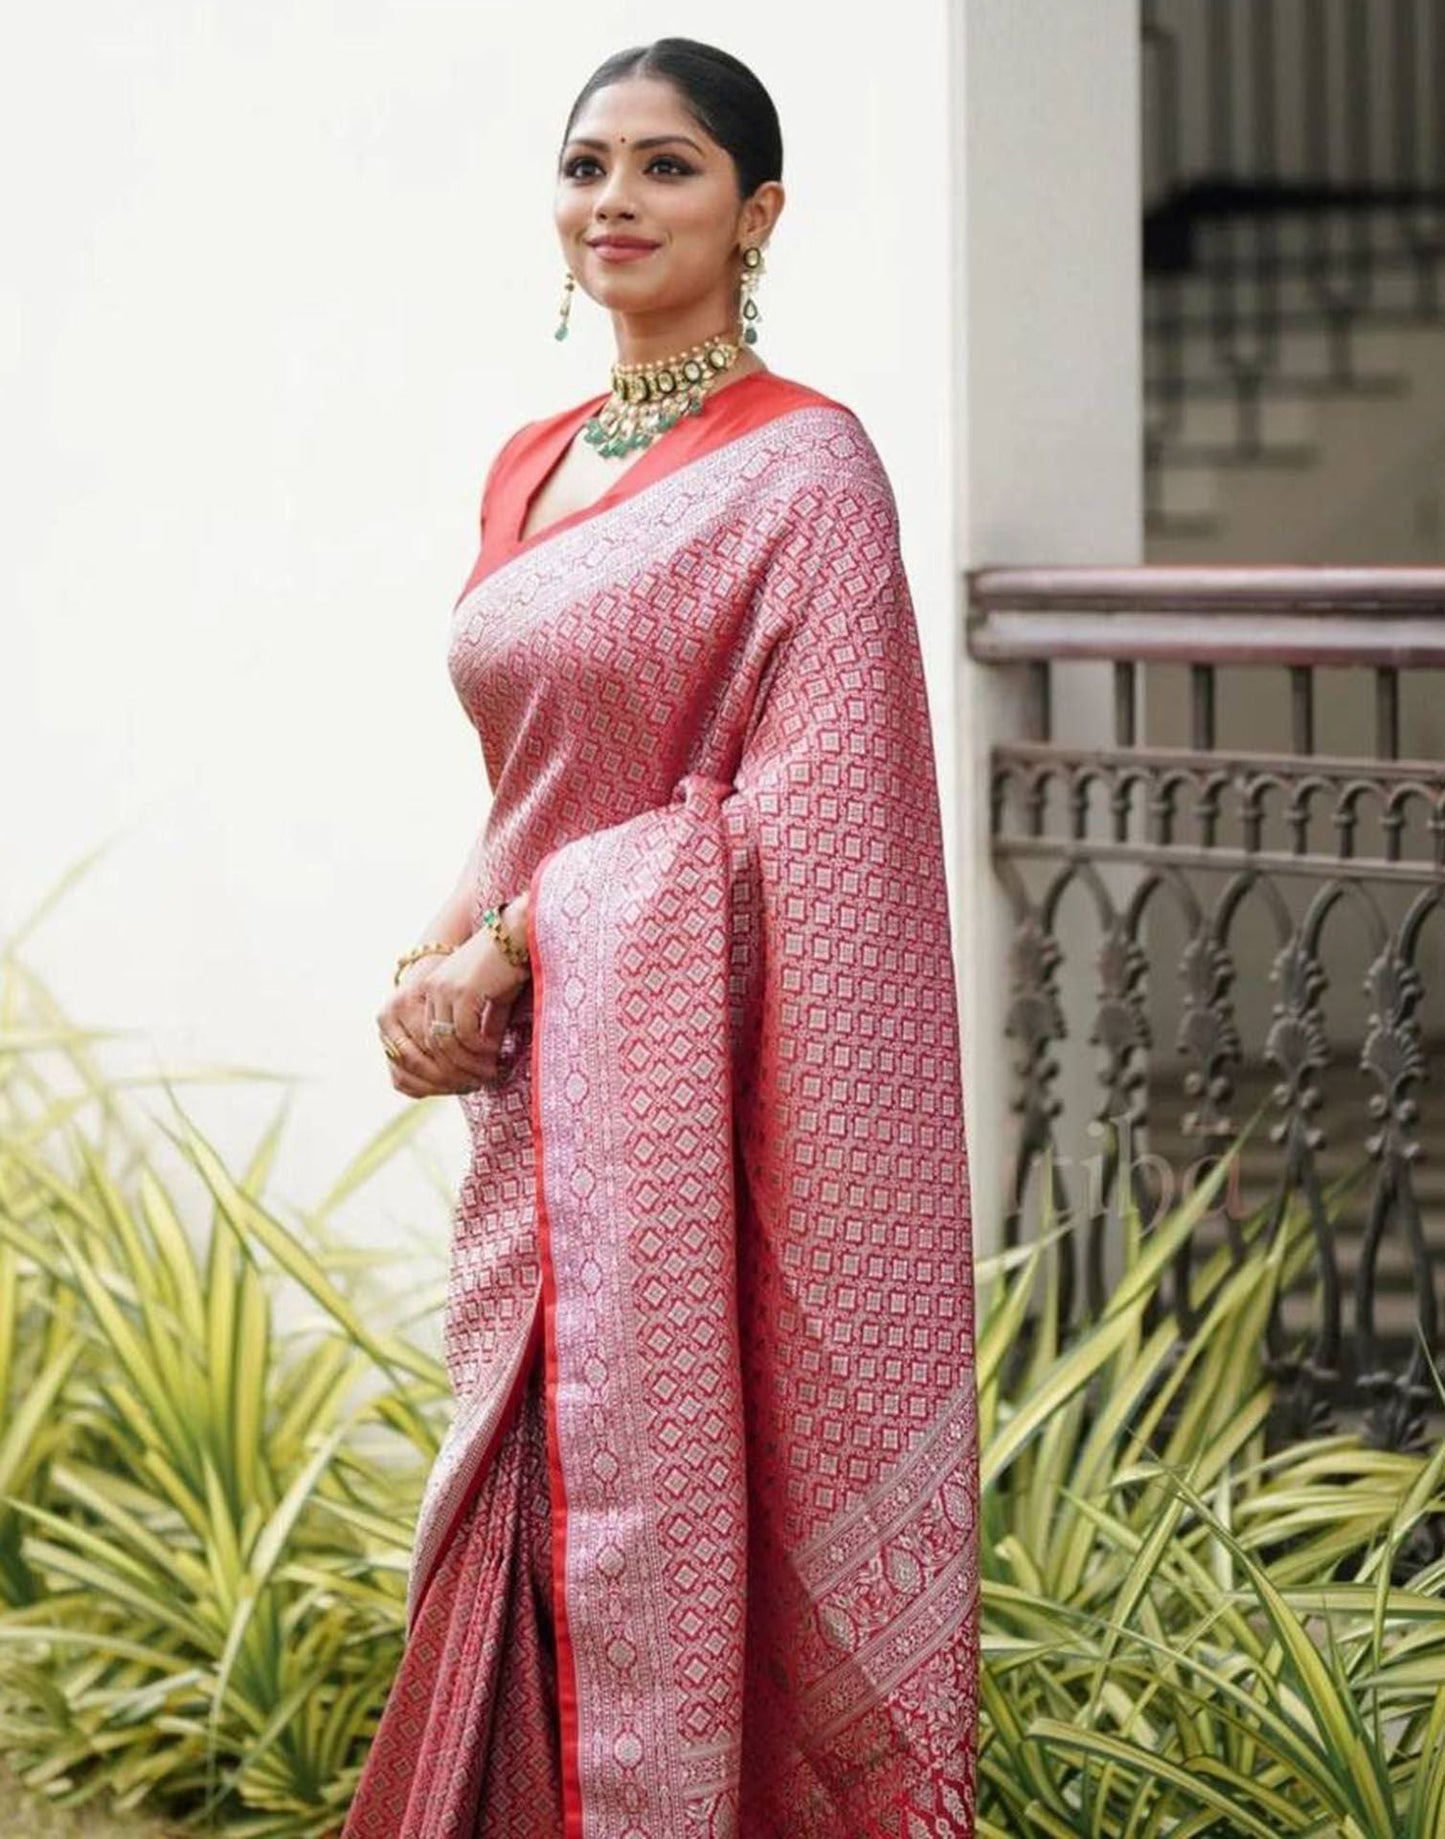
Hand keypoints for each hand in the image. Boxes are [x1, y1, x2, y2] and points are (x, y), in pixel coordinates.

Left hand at [376, 895, 530, 1096]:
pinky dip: (479, 1049)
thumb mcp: (490, 1002)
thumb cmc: (508, 967)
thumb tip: (481, 1060)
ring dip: (467, 1064)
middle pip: (431, 1047)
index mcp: (431, 993)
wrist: (520, 934)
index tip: (465, 1079)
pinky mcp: (462, 990)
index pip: (424, 1041)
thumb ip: (481, 1028)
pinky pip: (464, 1033)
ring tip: (488, 1073)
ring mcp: (444, 990)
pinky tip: (494, 1053)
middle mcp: (431, 991)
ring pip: (446, 1043)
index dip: (442, 1066)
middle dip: (453, 1071)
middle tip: (477, 1084)